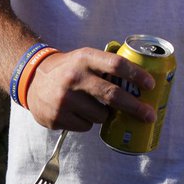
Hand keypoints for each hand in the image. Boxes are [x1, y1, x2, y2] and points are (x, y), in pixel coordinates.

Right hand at [24, 47, 156, 131]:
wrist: (33, 79)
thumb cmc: (69, 69)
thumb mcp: (85, 57)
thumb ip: (106, 66)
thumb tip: (139, 82)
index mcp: (85, 58)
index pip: (116, 64)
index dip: (136, 75)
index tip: (151, 85)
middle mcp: (75, 77)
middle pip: (112, 95)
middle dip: (135, 107)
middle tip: (149, 115)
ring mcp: (64, 99)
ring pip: (101, 115)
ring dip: (104, 114)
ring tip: (93, 105)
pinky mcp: (57, 117)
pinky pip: (86, 126)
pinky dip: (88, 122)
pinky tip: (78, 112)